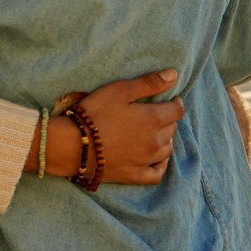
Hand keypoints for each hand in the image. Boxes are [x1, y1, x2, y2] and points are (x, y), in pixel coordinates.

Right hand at [59, 69, 184, 186]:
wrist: (74, 145)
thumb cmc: (95, 113)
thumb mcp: (120, 90)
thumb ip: (149, 83)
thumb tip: (174, 74)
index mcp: (153, 119)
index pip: (176, 111)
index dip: (176, 103)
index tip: (173, 99)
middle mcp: (154, 141)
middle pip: (172, 129)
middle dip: (168, 119)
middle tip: (159, 113)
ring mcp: (145, 160)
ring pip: (167, 150)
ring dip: (166, 140)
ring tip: (158, 133)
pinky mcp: (134, 175)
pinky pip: (157, 174)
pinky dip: (161, 166)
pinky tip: (158, 160)